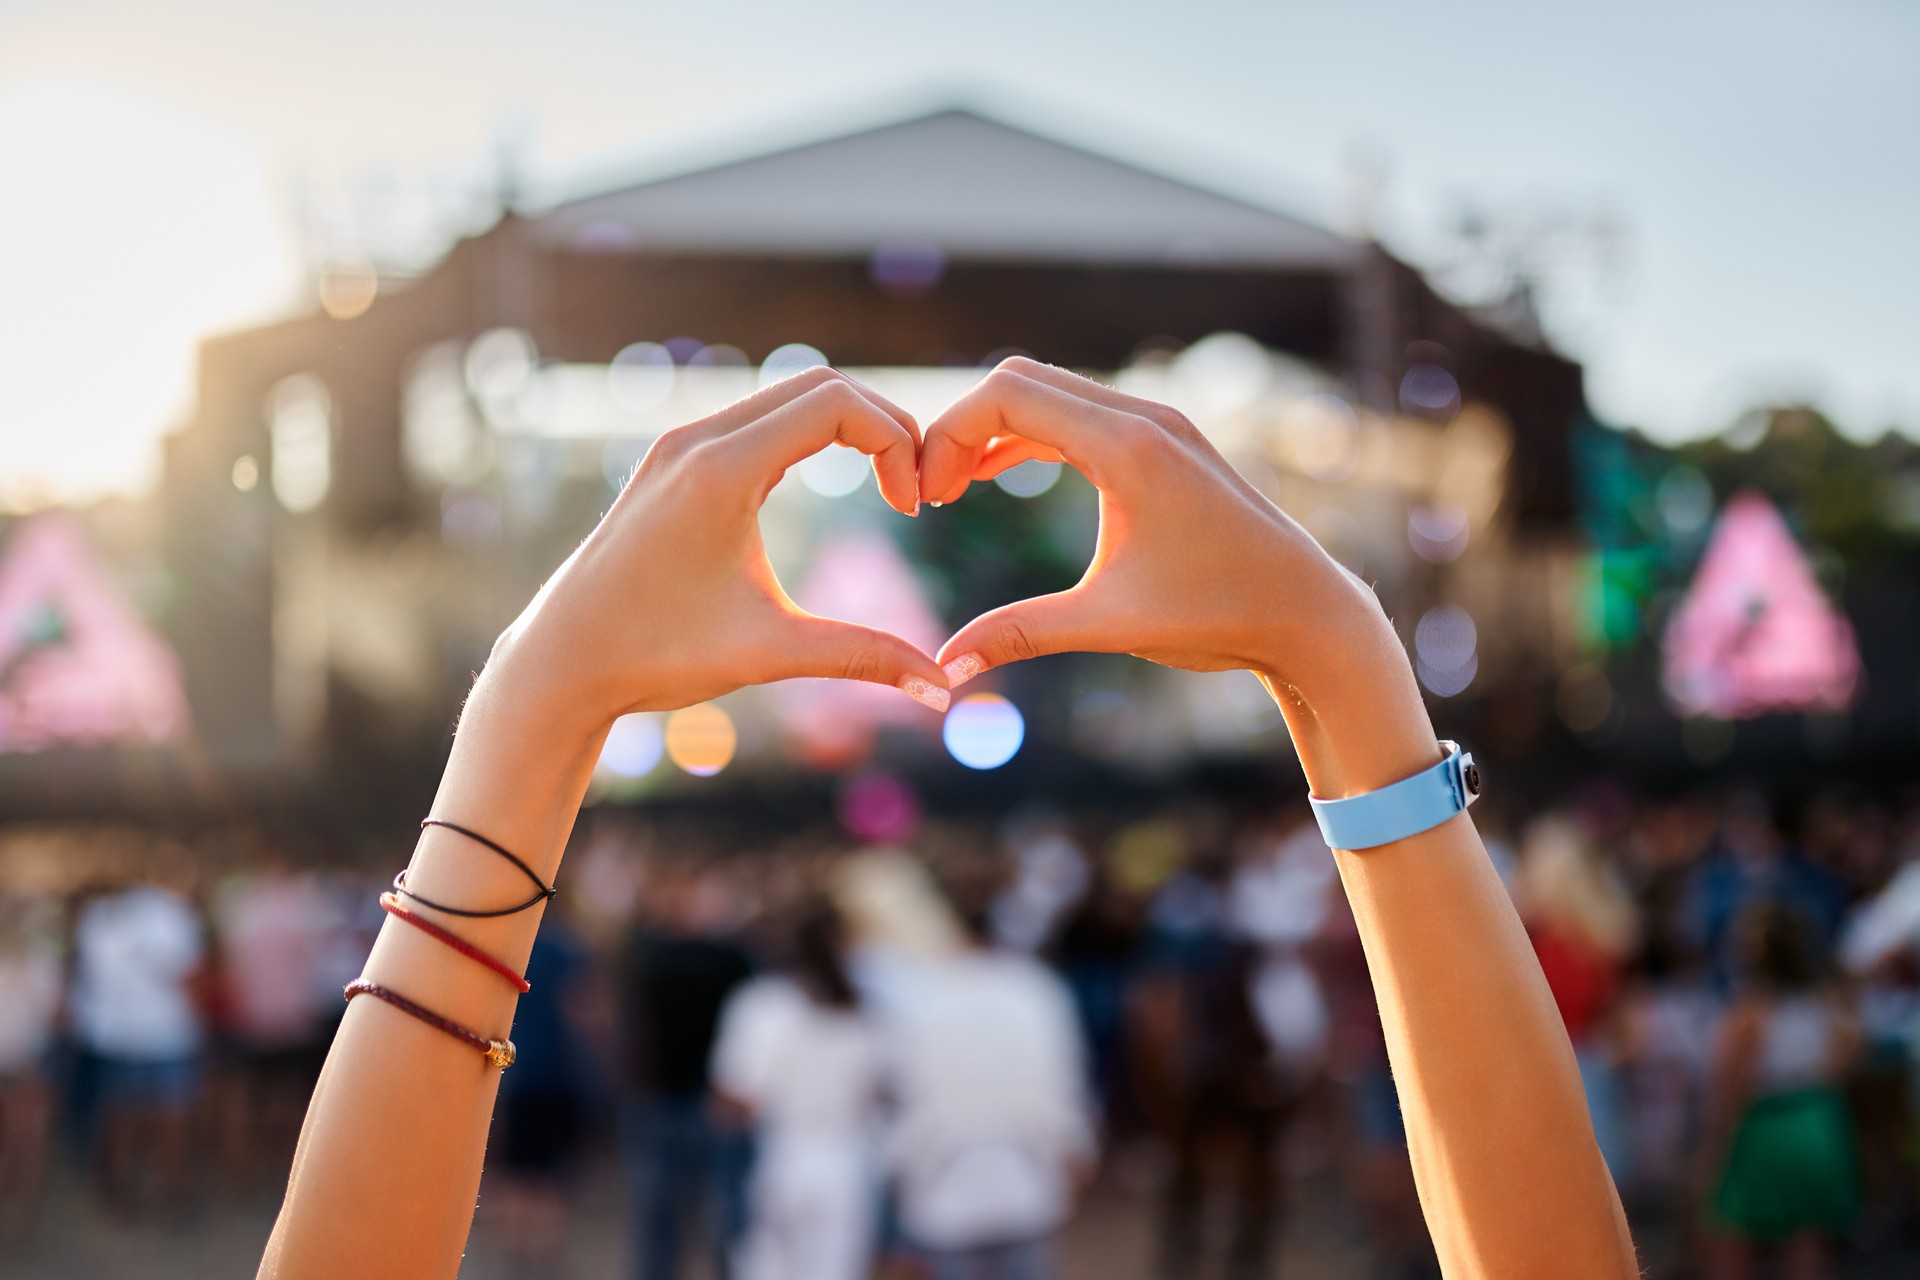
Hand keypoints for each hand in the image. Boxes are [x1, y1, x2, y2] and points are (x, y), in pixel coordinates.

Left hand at [487, 367, 950, 732]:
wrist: (560, 664)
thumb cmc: (656, 657)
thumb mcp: (770, 652)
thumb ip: (863, 657)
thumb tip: (943, 690)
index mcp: (722, 469)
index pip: (837, 405)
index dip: (898, 444)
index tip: (915, 509)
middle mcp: (697, 440)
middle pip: (822, 385)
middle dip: (885, 427)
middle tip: (916, 490)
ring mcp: (679, 445)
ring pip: (788, 397)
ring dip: (849, 427)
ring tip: (888, 487)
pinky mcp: (671, 462)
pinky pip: (757, 419)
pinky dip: (809, 434)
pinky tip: (835, 483)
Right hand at [918, 357, 1437, 795]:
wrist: (1308, 614)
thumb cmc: (1218, 617)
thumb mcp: (1109, 624)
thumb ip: (1020, 634)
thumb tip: (944, 668)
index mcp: (1128, 446)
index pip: (1006, 395)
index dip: (947, 436)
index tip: (926, 498)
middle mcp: (1144, 418)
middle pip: (1019, 380)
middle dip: (961, 428)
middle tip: (930, 492)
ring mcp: (1159, 424)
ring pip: (1049, 393)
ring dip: (995, 431)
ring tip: (952, 489)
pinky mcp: (1166, 442)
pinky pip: (1079, 415)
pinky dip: (1032, 437)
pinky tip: (998, 478)